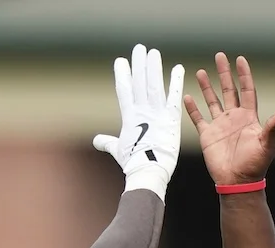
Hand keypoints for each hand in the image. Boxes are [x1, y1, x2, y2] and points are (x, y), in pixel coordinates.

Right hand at [92, 44, 184, 200]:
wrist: (147, 172)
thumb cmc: (133, 163)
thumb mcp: (118, 149)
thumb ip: (107, 142)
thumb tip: (96, 141)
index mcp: (129, 117)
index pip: (124, 90)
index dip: (123, 74)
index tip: (121, 61)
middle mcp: (142, 112)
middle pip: (139, 82)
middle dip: (139, 65)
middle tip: (140, 48)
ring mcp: (156, 114)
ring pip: (154, 85)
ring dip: (153, 68)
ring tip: (153, 52)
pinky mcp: (171, 119)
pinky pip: (174, 97)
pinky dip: (176, 82)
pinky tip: (178, 68)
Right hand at [184, 53, 274, 185]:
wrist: (237, 182)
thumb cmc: (255, 165)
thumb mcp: (267, 144)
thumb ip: (273, 126)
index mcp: (249, 118)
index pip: (246, 90)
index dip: (244, 75)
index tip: (240, 60)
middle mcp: (234, 118)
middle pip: (229, 90)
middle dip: (224, 73)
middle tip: (220, 56)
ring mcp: (220, 126)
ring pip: (212, 101)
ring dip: (207, 87)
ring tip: (201, 71)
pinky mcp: (208, 136)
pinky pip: (199, 118)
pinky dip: (193, 108)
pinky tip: (188, 96)